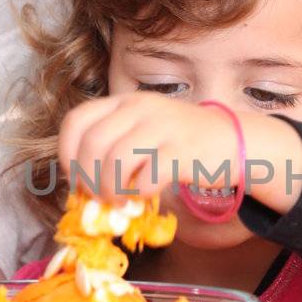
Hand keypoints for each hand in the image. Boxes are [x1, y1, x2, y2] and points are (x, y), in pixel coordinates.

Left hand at [57, 93, 301, 210]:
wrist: (233, 141)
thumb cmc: (180, 142)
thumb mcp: (143, 131)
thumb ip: (113, 148)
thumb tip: (80, 187)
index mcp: (125, 101)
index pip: (76, 121)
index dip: (67, 153)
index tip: (76, 177)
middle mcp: (140, 108)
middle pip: (92, 145)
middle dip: (88, 179)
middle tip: (98, 197)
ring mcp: (162, 128)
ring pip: (114, 163)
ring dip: (110, 191)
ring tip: (119, 200)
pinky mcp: (182, 152)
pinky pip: (145, 178)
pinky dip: (138, 194)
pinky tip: (143, 196)